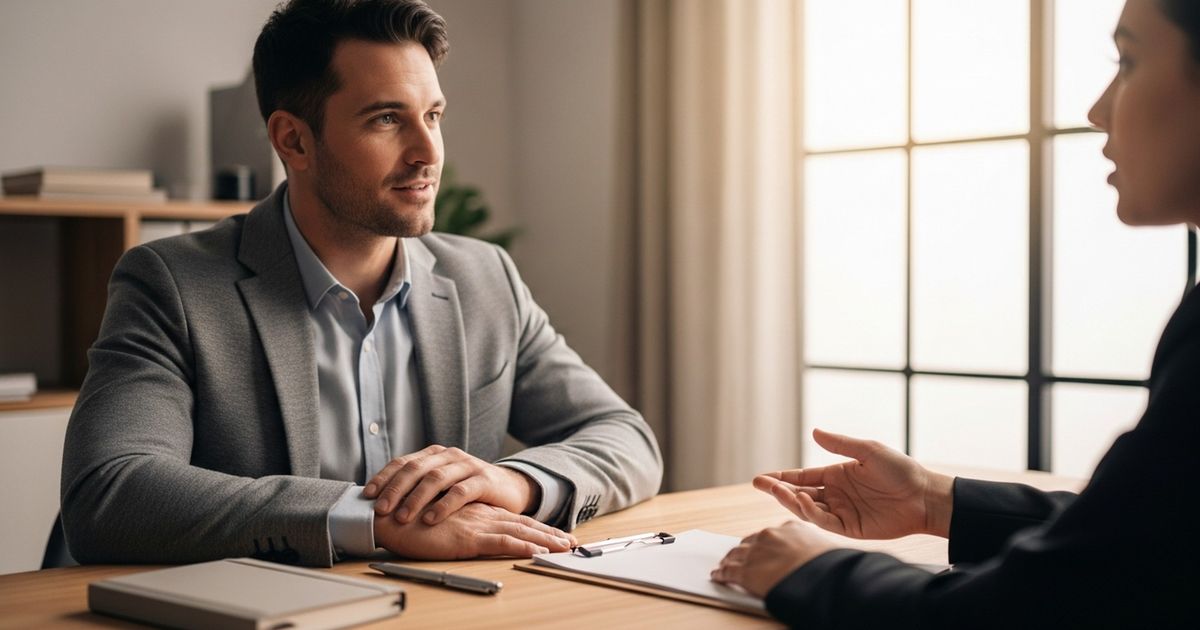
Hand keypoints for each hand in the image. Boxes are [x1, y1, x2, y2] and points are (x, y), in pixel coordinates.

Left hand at [363, 445, 541, 525]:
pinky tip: (431, 519)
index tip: (367, 496)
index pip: (403, 462)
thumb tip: (381, 503)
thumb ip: (418, 487)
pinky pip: (460, 492)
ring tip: (402, 517)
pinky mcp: (484, 480)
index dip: (384, 478)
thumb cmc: (469, 490)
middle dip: (395, 490)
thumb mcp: (442, 485)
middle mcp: (449, 456)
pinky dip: (443, 506)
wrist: (510, 488)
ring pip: (436, 479)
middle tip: (380, 510)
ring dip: (416, 499)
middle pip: (416, 469)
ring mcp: (468, 465)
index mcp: (434, 454)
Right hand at [373, 502, 574, 559]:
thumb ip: (459, 525)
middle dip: (550, 534)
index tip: (557, 536)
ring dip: (545, 540)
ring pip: (519, 530)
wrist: (387, 516)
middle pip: (523, 523)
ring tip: (566, 548)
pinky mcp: (466, 535)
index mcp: (476, 511)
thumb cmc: (408, 521)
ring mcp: (475, 523)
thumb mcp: (441, 523)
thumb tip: (472, 536)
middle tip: (573, 543)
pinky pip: (501, 541)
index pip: (513, 519)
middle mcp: (480, 514)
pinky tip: (538, 552)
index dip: (537, 527)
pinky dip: (522, 546)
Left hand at [711, 521, 836, 597]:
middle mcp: (770, 535)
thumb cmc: (830, 568)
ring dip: (729, 560)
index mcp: (790, 527)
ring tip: (724, 566)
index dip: (762, 543)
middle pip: (749, 541)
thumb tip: (817, 557)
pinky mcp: (745, 570)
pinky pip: (728, 571)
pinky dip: (721, 573)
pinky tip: (718, 576)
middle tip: (738, 557)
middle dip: (744, 550)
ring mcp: (755, 552)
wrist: (822, 579)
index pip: (770, 534)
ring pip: (735, 554)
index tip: (759, 548)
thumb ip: (813, 549)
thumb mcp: (825, 550)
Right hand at [755, 428, 954, 538]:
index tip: (761, 477)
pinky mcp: (850, 528)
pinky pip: (824, 521)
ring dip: (790, 500)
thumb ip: (840, 444)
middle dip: (778, 489)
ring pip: (807, 508)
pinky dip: (811, 513)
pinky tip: (802, 500)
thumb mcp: (868, 451)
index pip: (802, 477)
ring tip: (776, 491)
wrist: (924, 496)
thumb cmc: (900, 471)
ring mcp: (841, 512)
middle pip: (799, 493)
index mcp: (836, 476)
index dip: (782, 477)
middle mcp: (835, 495)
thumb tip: (814, 432)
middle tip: (759, 484)